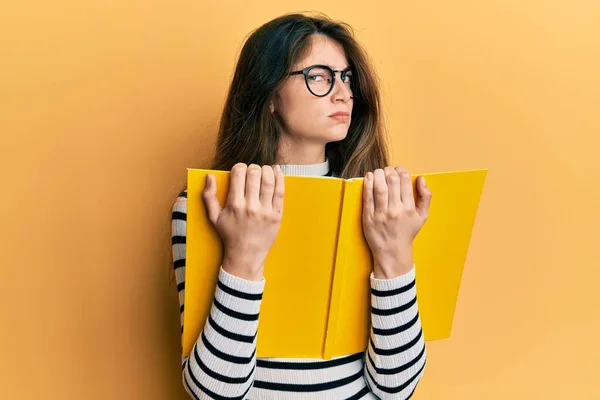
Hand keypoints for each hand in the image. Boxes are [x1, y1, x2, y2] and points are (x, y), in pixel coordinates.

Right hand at [202, 163, 284, 280]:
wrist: (246, 255)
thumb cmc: (230, 235)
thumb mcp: (214, 217)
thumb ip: (209, 196)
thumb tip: (209, 176)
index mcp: (234, 204)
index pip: (238, 173)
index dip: (239, 167)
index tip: (240, 170)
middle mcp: (250, 206)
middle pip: (254, 174)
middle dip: (253, 167)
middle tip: (253, 171)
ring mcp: (265, 211)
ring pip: (268, 180)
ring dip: (267, 170)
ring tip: (264, 170)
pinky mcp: (277, 215)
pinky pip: (280, 192)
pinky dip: (280, 178)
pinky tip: (276, 171)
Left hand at [362, 166, 431, 278]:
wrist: (392, 252)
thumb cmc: (407, 233)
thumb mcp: (422, 216)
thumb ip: (425, 196)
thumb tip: (421, 179)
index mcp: (409, 208)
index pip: (405, 181)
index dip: (401, 170)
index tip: (398, 169)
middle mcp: (395, 210)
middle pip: (391, 181)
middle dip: (389, 170)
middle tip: (387, 170)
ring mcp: (381, 214)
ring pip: (379, 187)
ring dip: (378, 174)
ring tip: (378, 172)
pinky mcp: (368, 217)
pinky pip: (367, 197)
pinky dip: (367, 184)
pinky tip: (368, 177)